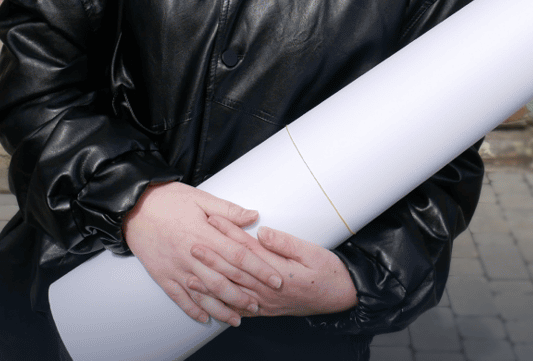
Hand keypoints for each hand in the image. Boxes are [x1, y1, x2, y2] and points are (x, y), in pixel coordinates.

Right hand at [121, 182, 284, 326]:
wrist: (132, 207)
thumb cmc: (167, 200)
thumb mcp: (200, 198)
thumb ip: (228, 211)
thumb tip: (254, 216)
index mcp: (204, 234)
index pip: (238, 255)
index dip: (259, 269)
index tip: (275, 278)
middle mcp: (191, 255)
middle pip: (223, 280)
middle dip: (244, 295)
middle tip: (261, 305)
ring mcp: (176, 268)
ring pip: (203, 294)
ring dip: (222, 308)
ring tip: (237, 319)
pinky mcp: (162, 275)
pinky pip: (179, 297)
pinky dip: (192, 310)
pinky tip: (204, 318)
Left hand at [197, 215, 357, 317]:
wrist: (342, 298)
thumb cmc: (329, 273)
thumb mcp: (313, 252)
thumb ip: (286, 243)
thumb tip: (263, 232)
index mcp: (279, 271)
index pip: (247, 249)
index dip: (228, 233)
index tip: (212, 220)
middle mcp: (269, 290)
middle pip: (234, 271)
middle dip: (211, 258)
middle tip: (191, 245)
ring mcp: (266, 303)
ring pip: (233, 294)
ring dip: (210, 285)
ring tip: (190, 276)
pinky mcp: (266, 311)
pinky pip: (240, 311)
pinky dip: (222, 307)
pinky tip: (209, 304)